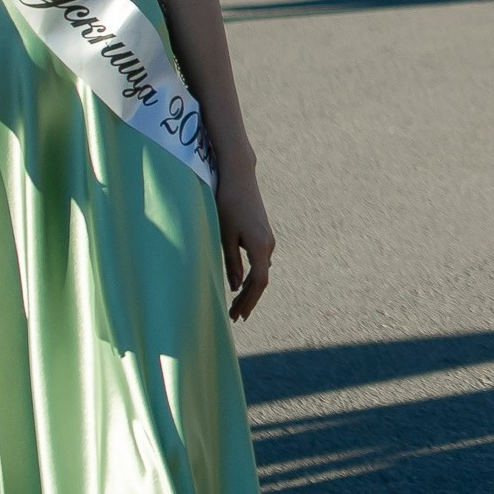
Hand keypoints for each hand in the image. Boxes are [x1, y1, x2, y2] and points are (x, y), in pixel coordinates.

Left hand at [217, 166, 275, 321]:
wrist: (239, 176)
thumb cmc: (228, 204)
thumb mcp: (225, 235)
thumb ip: (232, 262)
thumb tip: (237, 286)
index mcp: (260, 247)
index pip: (259, 283)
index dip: (249, 301)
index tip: (239, 316)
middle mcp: (268, 245)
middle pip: (262, 280)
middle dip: (248, 299)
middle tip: (235, 317)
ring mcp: (267, 238)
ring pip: (262, 271)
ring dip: (250, 289)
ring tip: (236, 304)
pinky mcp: (263, 233)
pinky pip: (261, 261)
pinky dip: (252, 275)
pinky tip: (243, 283)